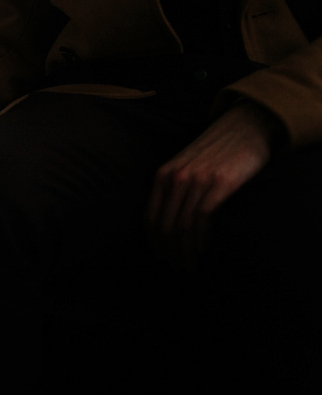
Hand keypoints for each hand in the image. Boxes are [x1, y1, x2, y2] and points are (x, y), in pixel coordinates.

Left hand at [146, 100, 281, 269]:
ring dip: (185, 250)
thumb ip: (174, 188)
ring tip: (191, 265)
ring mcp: (198, 179)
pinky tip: (205, 248)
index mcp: (163, 175)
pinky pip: (204, 216)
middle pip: (165, 225)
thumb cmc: (216, 151)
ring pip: (183, 225)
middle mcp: (176, 177)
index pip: (149, 217)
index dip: (153, 242)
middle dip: (170, 252)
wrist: (245, 126)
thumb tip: (168, 224)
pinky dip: (202, 237)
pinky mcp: (221, 182)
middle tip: (179, 268)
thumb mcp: (185, 166)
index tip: (161, 258)